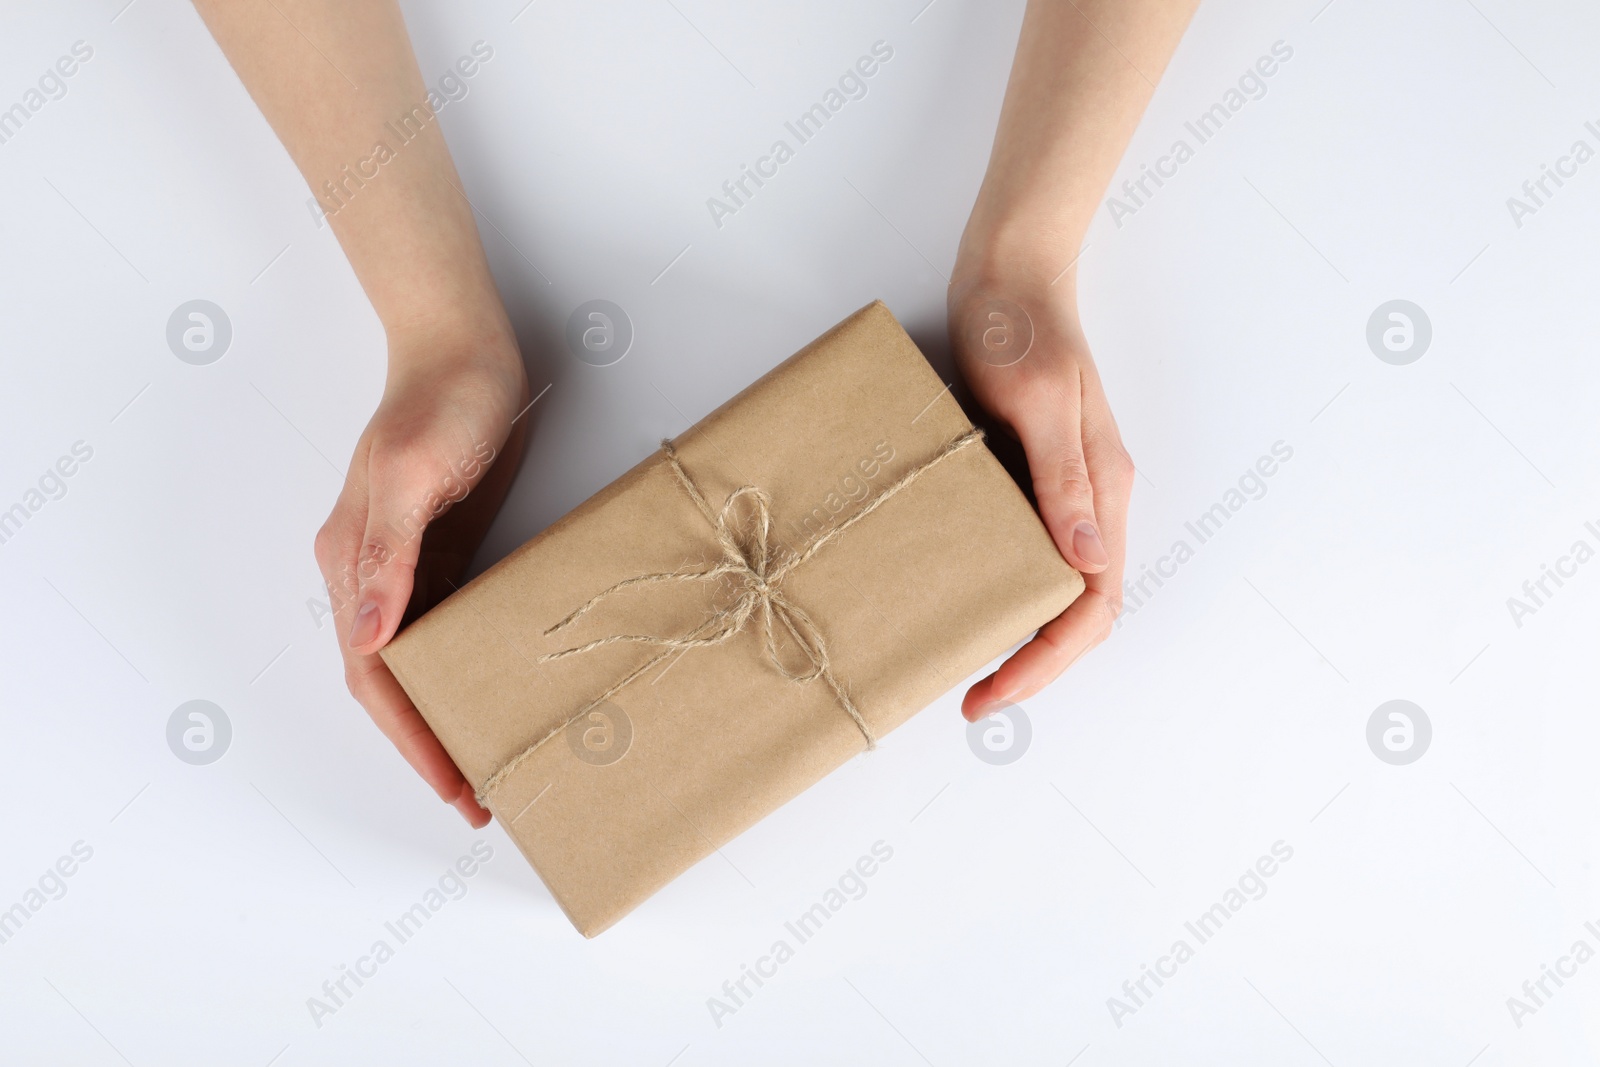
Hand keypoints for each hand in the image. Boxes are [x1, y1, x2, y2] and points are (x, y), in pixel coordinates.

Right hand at [313, 324, 528, 826]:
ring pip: (415, 663)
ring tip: (487, 761)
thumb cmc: (440, 400)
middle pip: (390, 682)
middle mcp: (371, 575)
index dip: (410, 739)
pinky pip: (442, 628)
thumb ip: (386, 556)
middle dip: (426, 745)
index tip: (454, 787)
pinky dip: (461, 669)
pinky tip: (492, 688)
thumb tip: (363, 637)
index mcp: (353, 564)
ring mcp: (405, 564)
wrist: (464, 346)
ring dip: (443, 714)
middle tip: (478, 796)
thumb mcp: (412, 474)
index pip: (374, 676)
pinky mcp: (438, 550)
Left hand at [948, 262, 1133, 720]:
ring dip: (1023, 632)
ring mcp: (1065, 488)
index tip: (991, 691)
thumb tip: (1087, 561)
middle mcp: (1094, 500)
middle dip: (1035, 662)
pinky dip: (1005, 587)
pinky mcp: (1033, 472)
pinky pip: (1030, 549)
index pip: (1093, 606)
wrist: (1009, 270)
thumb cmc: (1021, 326)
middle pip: (1081, 610)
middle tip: (973, 696)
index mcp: (1105, 491)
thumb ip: (1065, 479)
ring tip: (968, 661)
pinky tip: (964, 594)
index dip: (1048, 661)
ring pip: (1058, 586)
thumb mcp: (1041, 401)